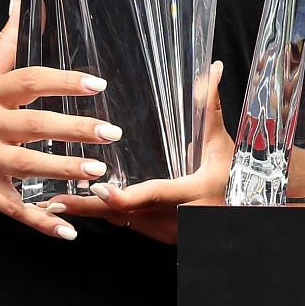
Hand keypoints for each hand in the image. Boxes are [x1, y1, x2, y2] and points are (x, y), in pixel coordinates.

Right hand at [0, 0, 118, 240]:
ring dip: (64, 170)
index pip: (30, 82)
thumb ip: (4, 42)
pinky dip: (41, 221)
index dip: (64, 82)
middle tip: (111, 132)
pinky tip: (68, 230)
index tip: (97, 84)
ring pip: (28, 166)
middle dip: (75, 129)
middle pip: (35, 125)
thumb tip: (21, 4)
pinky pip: (14, 209)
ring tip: (98, 172)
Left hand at [67, 61, 233, 243]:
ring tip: (59, 203)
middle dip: (90, 208)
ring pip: (125, 223)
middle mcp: (176, 219)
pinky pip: (129, 226)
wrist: (248, 216)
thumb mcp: (223, 144)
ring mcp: (167, 232)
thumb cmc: (238, 176)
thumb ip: (211, 108)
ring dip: (94, 213)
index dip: (124, 196)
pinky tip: (85, 205)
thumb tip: (214, 69)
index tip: (99, 189)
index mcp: (192, 194)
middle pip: (127, 215)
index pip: (154, 196)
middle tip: (56, 202)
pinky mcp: (161, 236)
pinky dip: (109, 215)